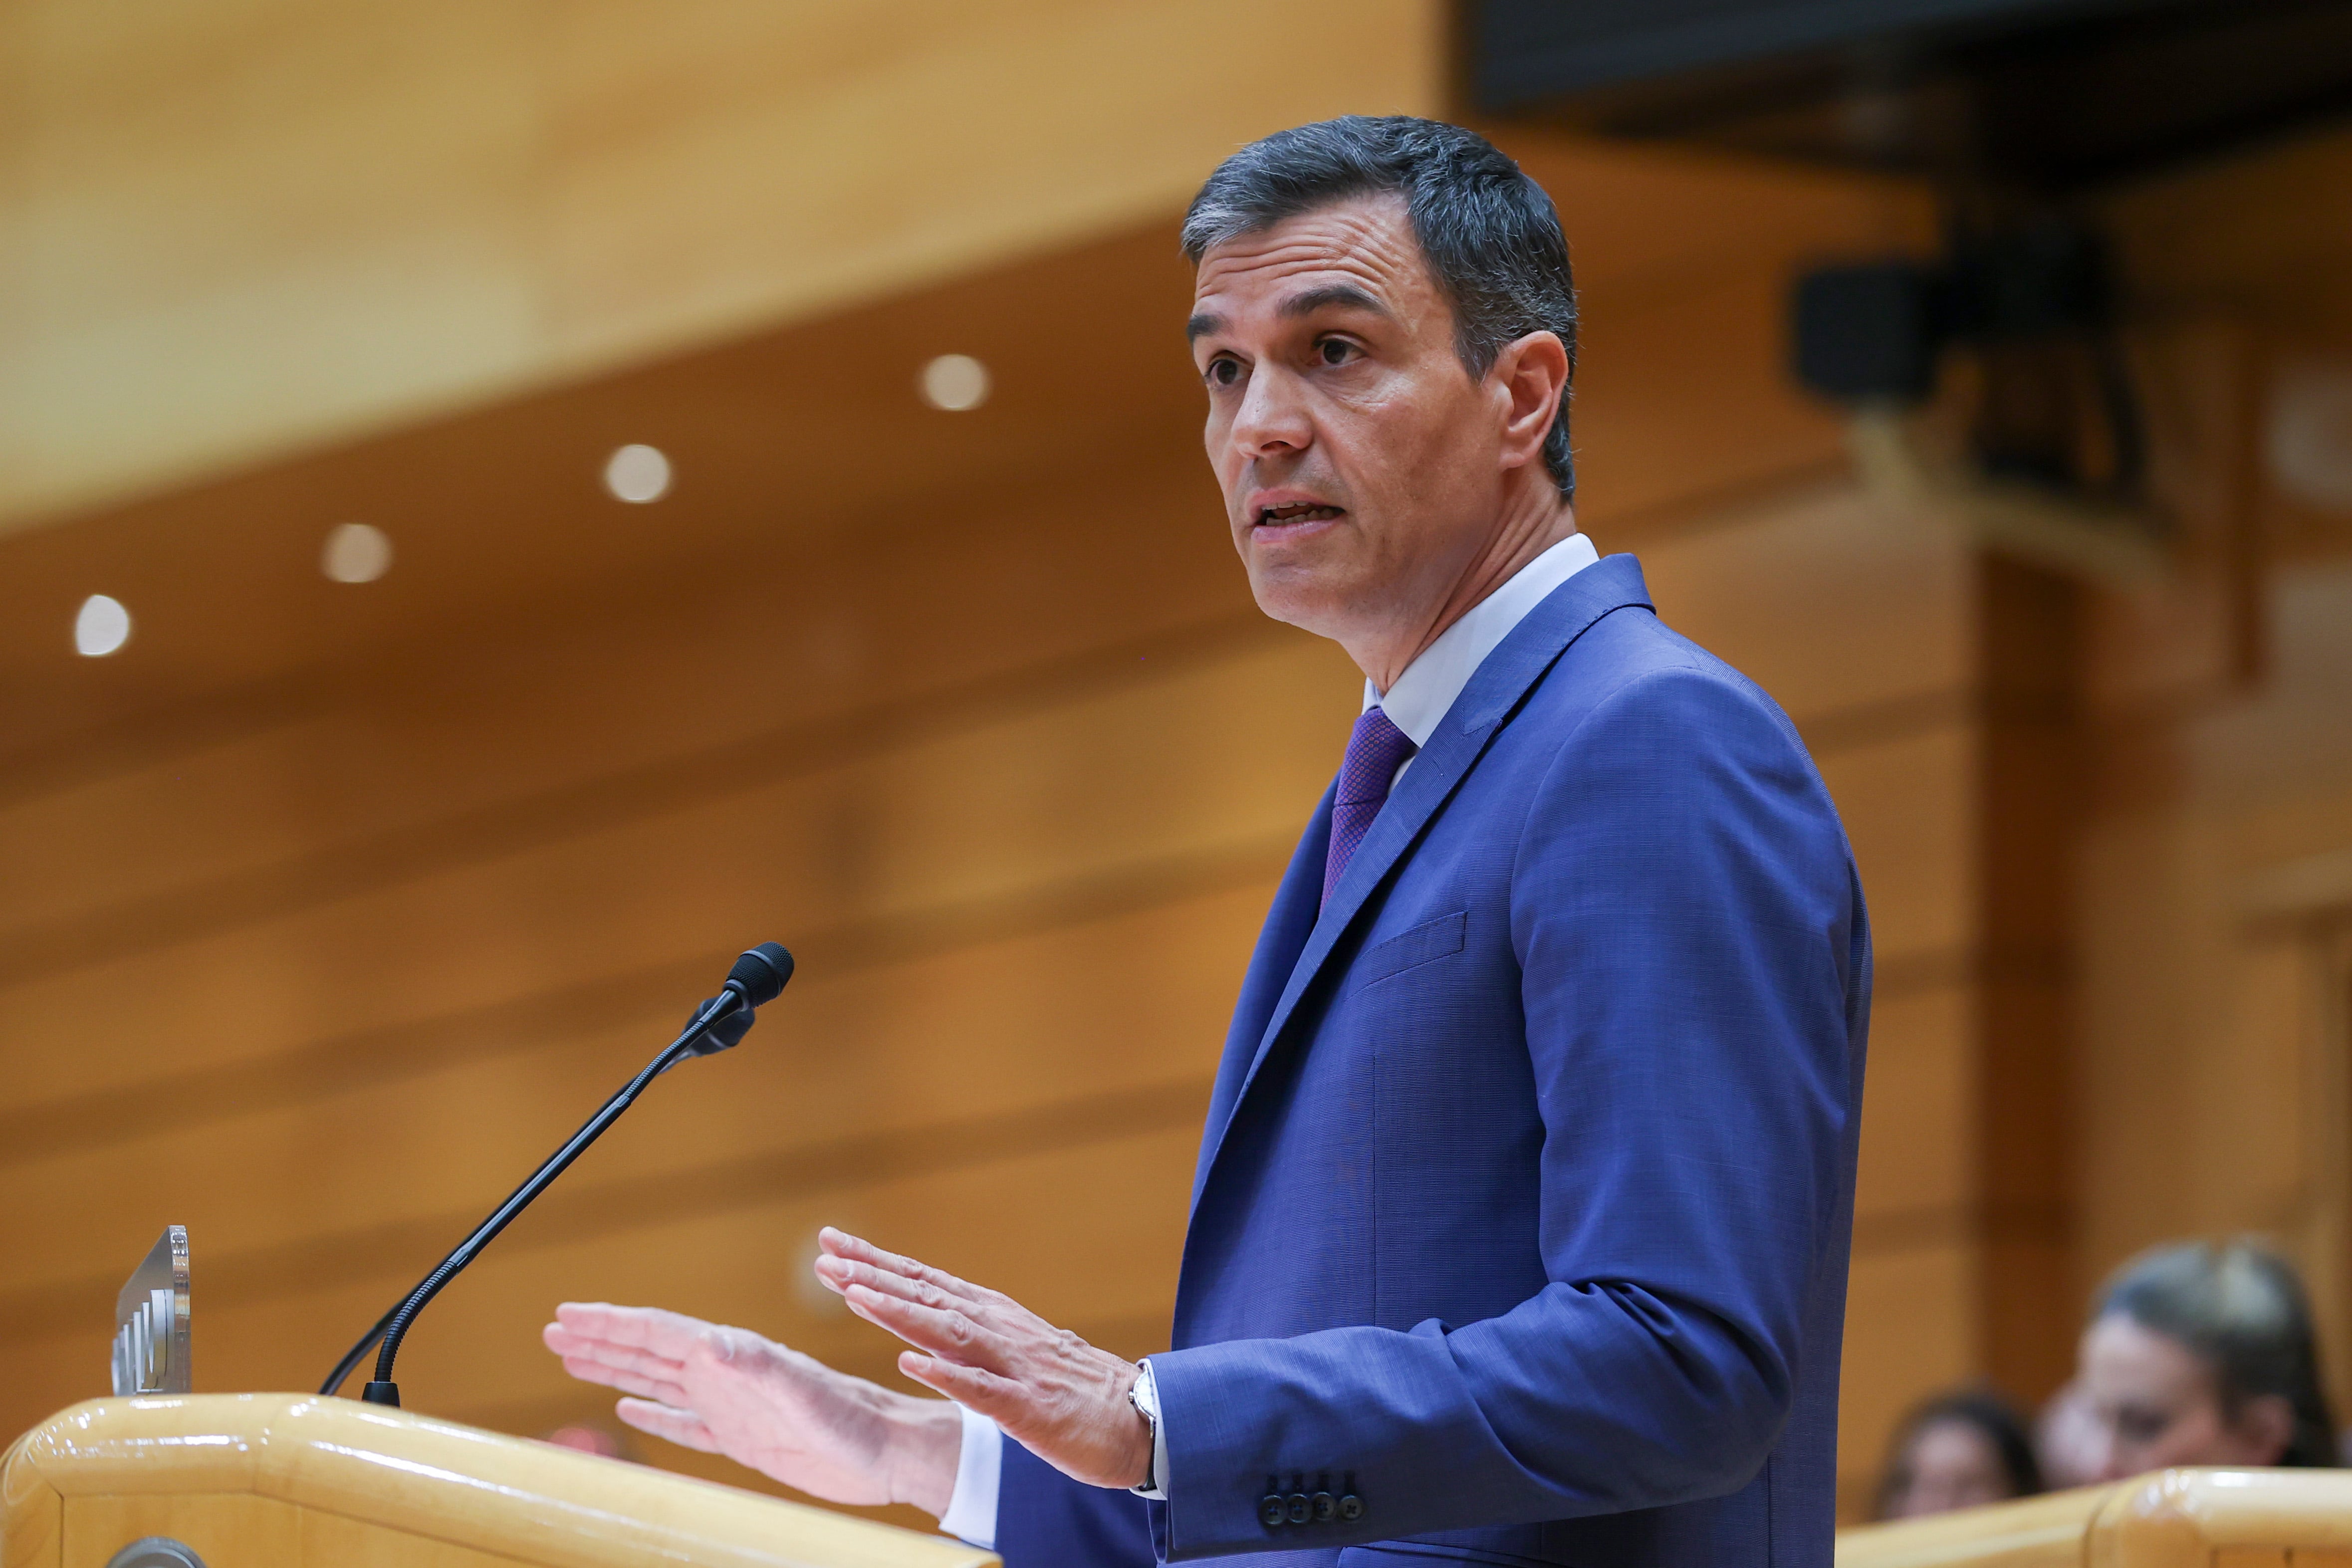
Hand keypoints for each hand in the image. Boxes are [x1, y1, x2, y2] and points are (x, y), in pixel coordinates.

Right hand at [542, 1302, 961, 1514]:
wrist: (886, 1448)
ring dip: (614, 1368)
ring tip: (573, 1357)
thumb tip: (707, 1342)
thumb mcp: (802, 1392)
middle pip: (647, 1350)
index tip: (566, 1314)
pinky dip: (653, 1414)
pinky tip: (628, 1407)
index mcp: (732, 1357)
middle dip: (599, 1339)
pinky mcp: (742, 1439)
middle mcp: (726, 1374)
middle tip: (552, 1330)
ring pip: (657, 1381)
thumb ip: (756, 1367)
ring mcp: (731, 1406)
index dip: (610, 1323)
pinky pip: (684, 1423)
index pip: (657, 1332)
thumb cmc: (850, 1420)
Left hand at [812, 1227, 1153, 1489]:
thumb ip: (971, 1338)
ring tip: (852, 1293)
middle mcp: (1001, 1331)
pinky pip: (984, 1390)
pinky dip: (947, 1375)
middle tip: (824, 1255)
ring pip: (949, 1331)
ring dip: (899, 1310)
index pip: (925, 1282)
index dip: (877, 1263)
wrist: (1143, 1420)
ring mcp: (1016, 1367)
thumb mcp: (1015, 1355)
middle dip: (873, 1275)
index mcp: (995, 1318)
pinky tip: (912, 1363)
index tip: (832, 1244)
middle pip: (928, 1296)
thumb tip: (918, 1328)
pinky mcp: (1030, 1409)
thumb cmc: (1074, 1391)